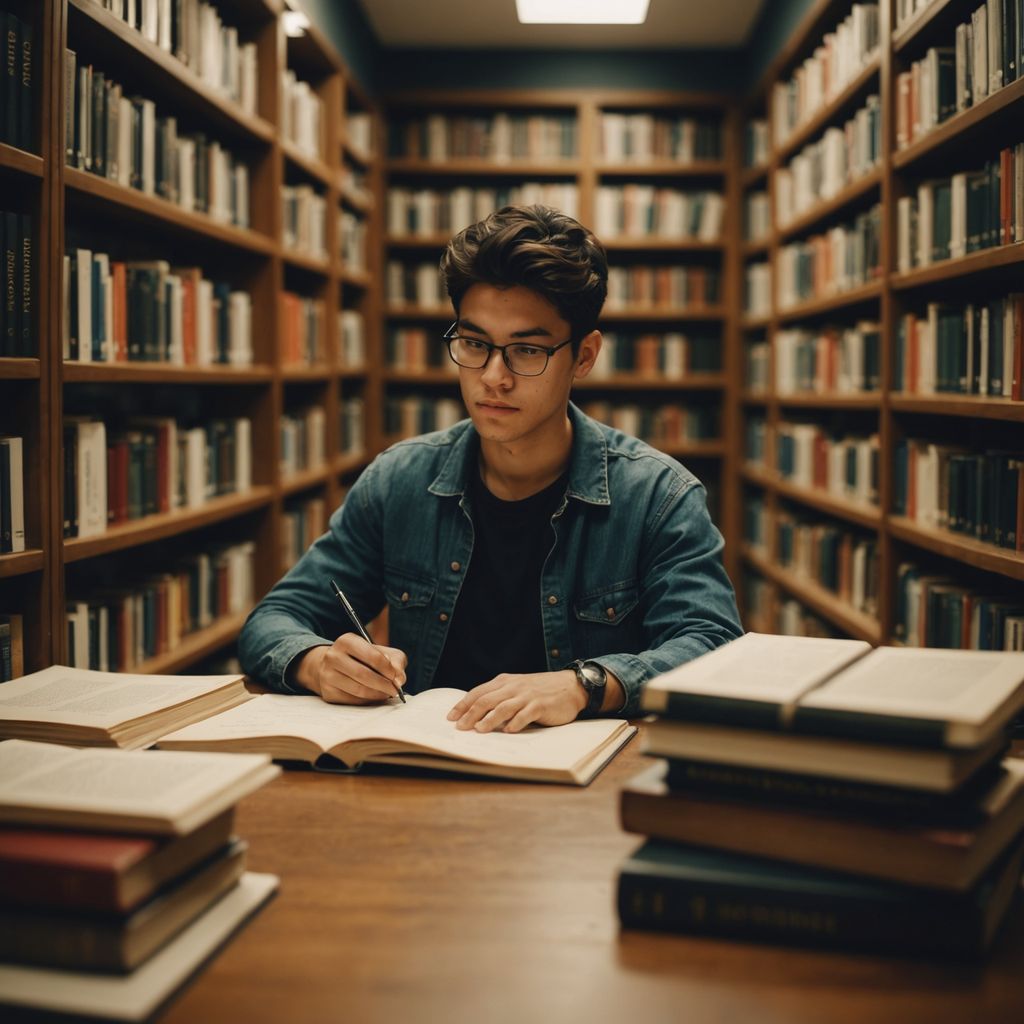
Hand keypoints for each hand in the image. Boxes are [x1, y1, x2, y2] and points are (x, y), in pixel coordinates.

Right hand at [295, 635, 406, 704]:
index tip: (396, 677)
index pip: (372, 656)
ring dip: (377, 695)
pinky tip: (374, 697)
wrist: (332, 666)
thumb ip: (395, 661)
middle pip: (363, 674)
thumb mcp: (380, 651)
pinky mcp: (328, 692)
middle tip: (395, 690)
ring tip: (387, 694)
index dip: (387, 669)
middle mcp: (333, 656)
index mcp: (347, 641)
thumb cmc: (362, 658)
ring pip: (358, 690)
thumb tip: (400, 680)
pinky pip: (352, 700)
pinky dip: (367, 701)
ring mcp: (327, 675)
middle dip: (383, 684)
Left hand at [446, 670, 585, 732]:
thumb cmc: (540, 690)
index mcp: (504, 682)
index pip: (478, 693)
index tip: (450, 717)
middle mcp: (513, 687)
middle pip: (486, 700)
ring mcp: (527, 696)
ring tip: (479, 730)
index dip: (463, 705)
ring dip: (489, 719)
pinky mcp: (540, 705)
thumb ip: (500, 697)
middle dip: (470, 714)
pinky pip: (525, 714)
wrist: (570, 685)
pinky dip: (516, 723)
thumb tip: (476, 714)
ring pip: (503, 708)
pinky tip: (509, 731)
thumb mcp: (517, 687)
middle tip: (460, 727)